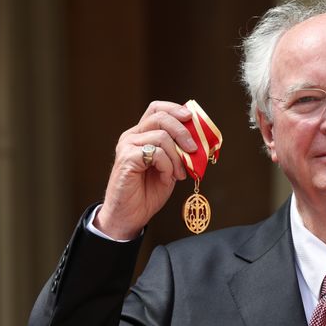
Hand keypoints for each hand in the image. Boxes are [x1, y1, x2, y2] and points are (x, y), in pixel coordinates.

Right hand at [94, 101, 198, 238]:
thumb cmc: (147, 193)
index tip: (190, 117)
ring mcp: (127, 146)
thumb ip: (178, 152)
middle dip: (182, 131)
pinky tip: (166, 178)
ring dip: (177, 157)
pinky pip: (156, 153)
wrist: (129, 216)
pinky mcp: (126, 158)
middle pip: (160, 117)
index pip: (156, 109)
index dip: (175, 109)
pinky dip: (167, 166)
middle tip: (194, 149)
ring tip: (178, 174)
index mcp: (141, 135)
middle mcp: (132, 136)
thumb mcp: (170, 168)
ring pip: (162, 137)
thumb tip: (199, 141)